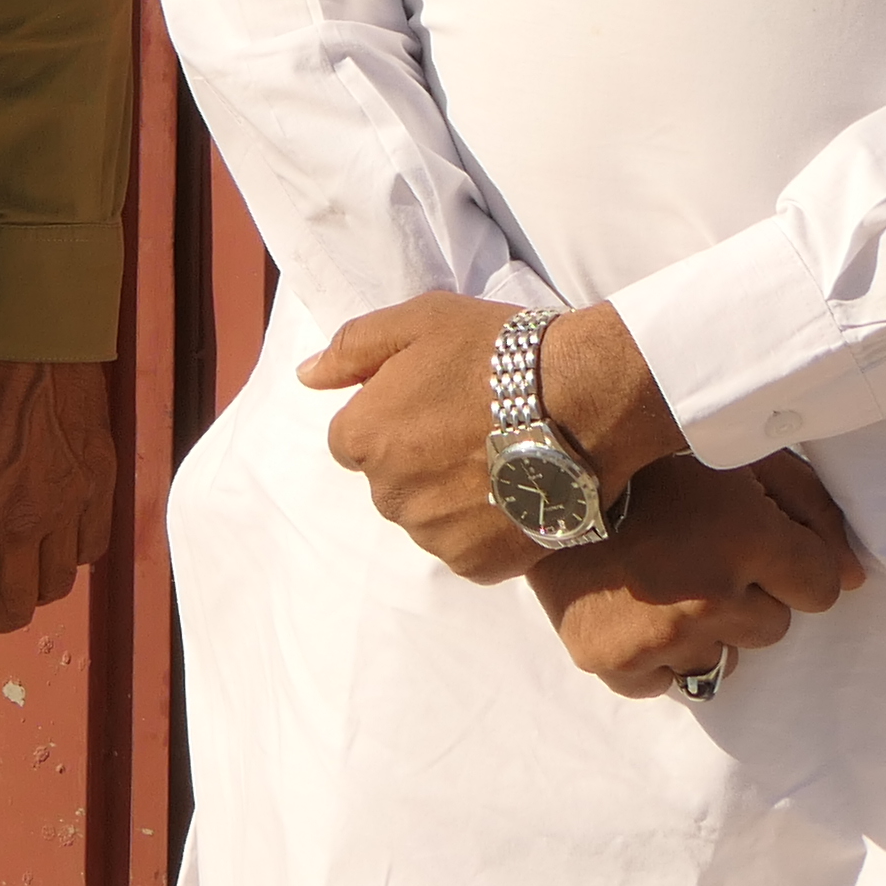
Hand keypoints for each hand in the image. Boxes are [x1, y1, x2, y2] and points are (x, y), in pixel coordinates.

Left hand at [0, 355, 118, 649]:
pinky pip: (91, 549)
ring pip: (56, 587)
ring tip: (17, 565)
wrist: (22, 329)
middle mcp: (18, 524)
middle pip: (14, 611)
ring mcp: (66, 506)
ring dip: (32, 585)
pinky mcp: (100, 484)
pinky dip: (71, 553)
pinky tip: (54, 537)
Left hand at [307, 294, 690, 578]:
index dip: (396, 418)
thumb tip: (306, 375)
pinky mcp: (475, 564)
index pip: (355, 439)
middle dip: (420, 461)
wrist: (580, 401)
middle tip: (474, 429)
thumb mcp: (418, 322)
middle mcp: (386, 495)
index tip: (438, 404)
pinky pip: (466, 549)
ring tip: (502, 461)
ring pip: (428, 518)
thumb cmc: (497, 352)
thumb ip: (352, 348)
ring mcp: (431, 535)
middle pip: (391, 482)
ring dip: (451, 498)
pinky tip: (515, 493)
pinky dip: (485, 530)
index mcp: (361, 438)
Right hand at [531, 454, 862, 696]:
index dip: (793, 565)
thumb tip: (855, 578)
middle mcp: (708, 596)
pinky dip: (654, 655)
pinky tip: (632, 607)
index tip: (759, 544)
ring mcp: (657, 637)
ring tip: (660, 577)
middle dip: (748, 595)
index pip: (821, 590)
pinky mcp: (611, 662)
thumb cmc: (652, 457)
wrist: (540, 469)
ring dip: (703, 628)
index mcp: (745, 538)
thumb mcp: (740, 458)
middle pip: (774, 628)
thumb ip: (810, 511)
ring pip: (722, 659)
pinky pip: (665, 683)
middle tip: (696, 552)